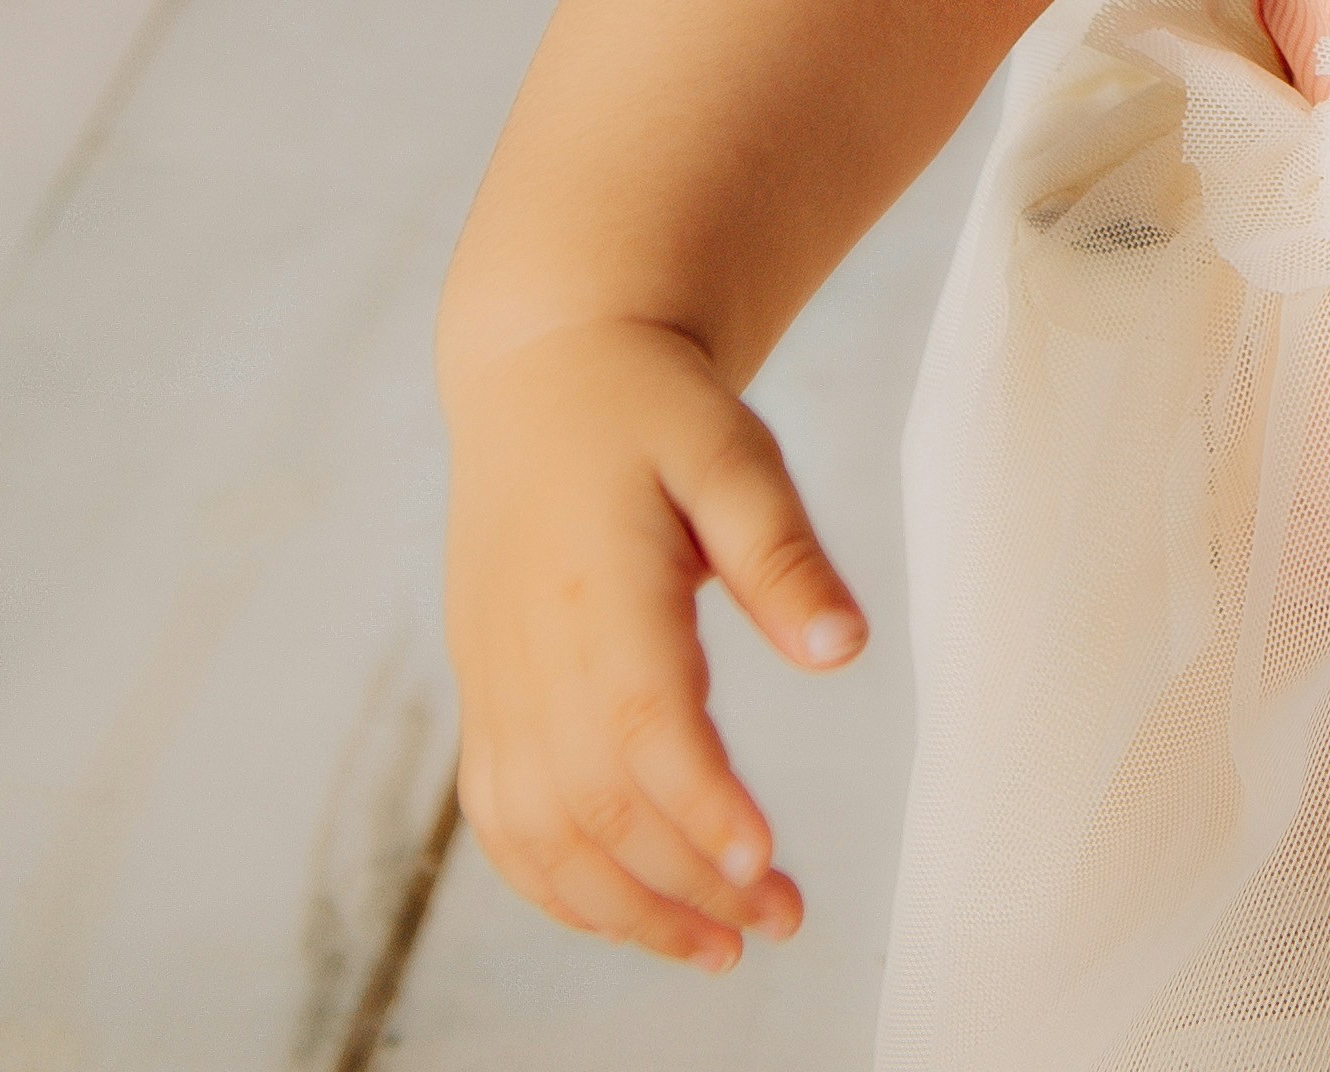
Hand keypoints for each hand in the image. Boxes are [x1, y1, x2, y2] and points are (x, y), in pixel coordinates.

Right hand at [443, 315, 865, 973]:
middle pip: (598, 804)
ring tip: (718, 950)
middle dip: (688, 883)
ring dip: (623, 908)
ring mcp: (497, 684)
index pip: (644, 728)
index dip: (699, 809)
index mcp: (600, 592)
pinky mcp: (485, 699)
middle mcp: (533, 654)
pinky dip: (555, 886)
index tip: (765, 866)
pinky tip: (627, 915)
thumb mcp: (735, 451)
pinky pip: (501, 820)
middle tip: (781, 924)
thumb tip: (843, 647)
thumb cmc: (652, 413)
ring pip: (541, 835)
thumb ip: (783, 552)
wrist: (542, 378)